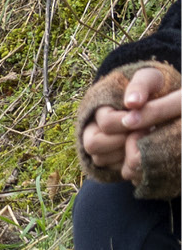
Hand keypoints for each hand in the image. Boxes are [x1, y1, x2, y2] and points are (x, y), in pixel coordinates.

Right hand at [77, 62, 181, 197]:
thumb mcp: (150, 79)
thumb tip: (131, 103)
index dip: (126, 124)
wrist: (157, 100)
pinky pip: (111, 169)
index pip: (105, 123)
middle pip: (93, 145)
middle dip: (120, 142)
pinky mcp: (108, 160)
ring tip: (141, 142)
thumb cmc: (153, 88)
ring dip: (122, 154)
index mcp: (98, 108)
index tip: (145, 122)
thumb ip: (140, 86)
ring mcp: (99, 145)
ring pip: (100, 159)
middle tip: (143, 134)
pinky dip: (126, 165)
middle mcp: (92, 128)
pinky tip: (140, 152)